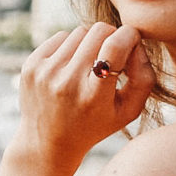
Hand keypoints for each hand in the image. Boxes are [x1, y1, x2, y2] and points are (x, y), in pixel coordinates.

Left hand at [12, 23, 153, 171]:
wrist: (48, 144)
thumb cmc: (96, 125)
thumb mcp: (128, 111)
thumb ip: (143, 77)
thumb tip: (136, 42)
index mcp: (93, 96)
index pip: (115, 46)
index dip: (129, 36)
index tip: (132, 41)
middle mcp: (67, 82)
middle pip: (99, 30)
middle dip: (111, 37)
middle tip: (112, 56)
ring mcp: (45, 72)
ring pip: (80, 31)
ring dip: (90, 43)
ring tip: (89, 67)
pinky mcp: (31, 65)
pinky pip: (61, 36)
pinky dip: (71, 46)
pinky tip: (71, 68)